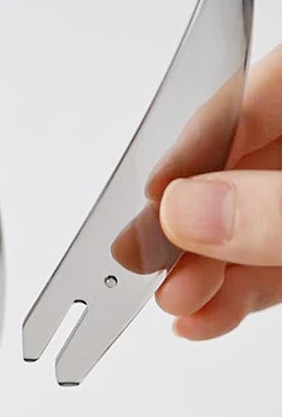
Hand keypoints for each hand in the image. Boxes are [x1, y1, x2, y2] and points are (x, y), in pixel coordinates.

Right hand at [157, 45, 281, 338]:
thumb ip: (277, 207)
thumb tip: (188, 211)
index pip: (246, 100)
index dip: (193, 146)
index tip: (149, 195)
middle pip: (237, 171)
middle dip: (190, 229)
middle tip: (147, 266)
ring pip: (249, 224)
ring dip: (205, 271)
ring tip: (177, 304)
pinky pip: (273, 261)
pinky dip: (238, 294)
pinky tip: (204, 315)